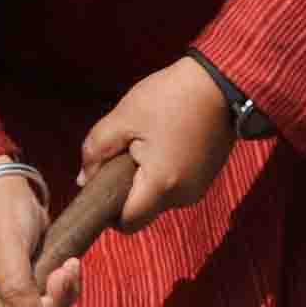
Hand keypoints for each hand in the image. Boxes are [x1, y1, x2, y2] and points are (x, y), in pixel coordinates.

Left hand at [83, 55, 238, 224]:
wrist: (221, 83)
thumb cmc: (170, 97)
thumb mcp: (123, 117)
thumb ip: (96, 150)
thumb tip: (84, 179)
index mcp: (161, 185)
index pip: (127, 223)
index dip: (109, 212)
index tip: (102, 185)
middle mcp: (183, 196)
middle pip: (143, 211)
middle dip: (127, 192)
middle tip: (124, 154)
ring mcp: (198, 188)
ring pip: (158, 199)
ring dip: (146, 181)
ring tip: (146, 143)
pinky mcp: (206, 178)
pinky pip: (175, 188)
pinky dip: (163, 175)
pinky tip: (164, 144)